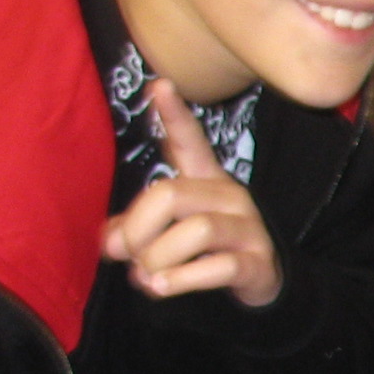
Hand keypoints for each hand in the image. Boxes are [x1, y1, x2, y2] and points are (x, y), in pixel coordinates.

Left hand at [101, 77, 280, 306]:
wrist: (262, 283)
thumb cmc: (205, 250)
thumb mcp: (166, 232)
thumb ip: (133, 230)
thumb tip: (110, 243)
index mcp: (205, 179)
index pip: (188, 140)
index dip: (174, 115)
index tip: (158, 84)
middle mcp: (229, 195)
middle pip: (171, 194)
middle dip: (137, 229)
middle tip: (128, 255)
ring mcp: (247, 228)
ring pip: (195, 231)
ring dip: (158, 260)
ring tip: (148, 277)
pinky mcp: (257, 262)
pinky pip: (217, 267)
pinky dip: (181, 281)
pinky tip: (163, 288)